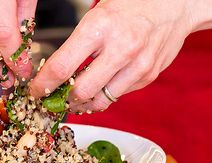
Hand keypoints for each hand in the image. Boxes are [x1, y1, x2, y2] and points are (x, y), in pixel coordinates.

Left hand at [29, 0, 195, 112]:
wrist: (174, 6)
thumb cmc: (130, 7)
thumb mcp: (95, 16)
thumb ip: (75, 46)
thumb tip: (53, 74)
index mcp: (99, 27)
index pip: (61, 67)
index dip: (43, 85)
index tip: (37, 91)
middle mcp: (121, 48)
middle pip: (80, 91)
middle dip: (63, 99)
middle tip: (55, 98)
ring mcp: (137, 65)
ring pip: (100, 101)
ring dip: (82, 104)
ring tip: (75, 99)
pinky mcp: (148, 77)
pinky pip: (117, 96)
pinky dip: (103, 96)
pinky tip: (99, 87)